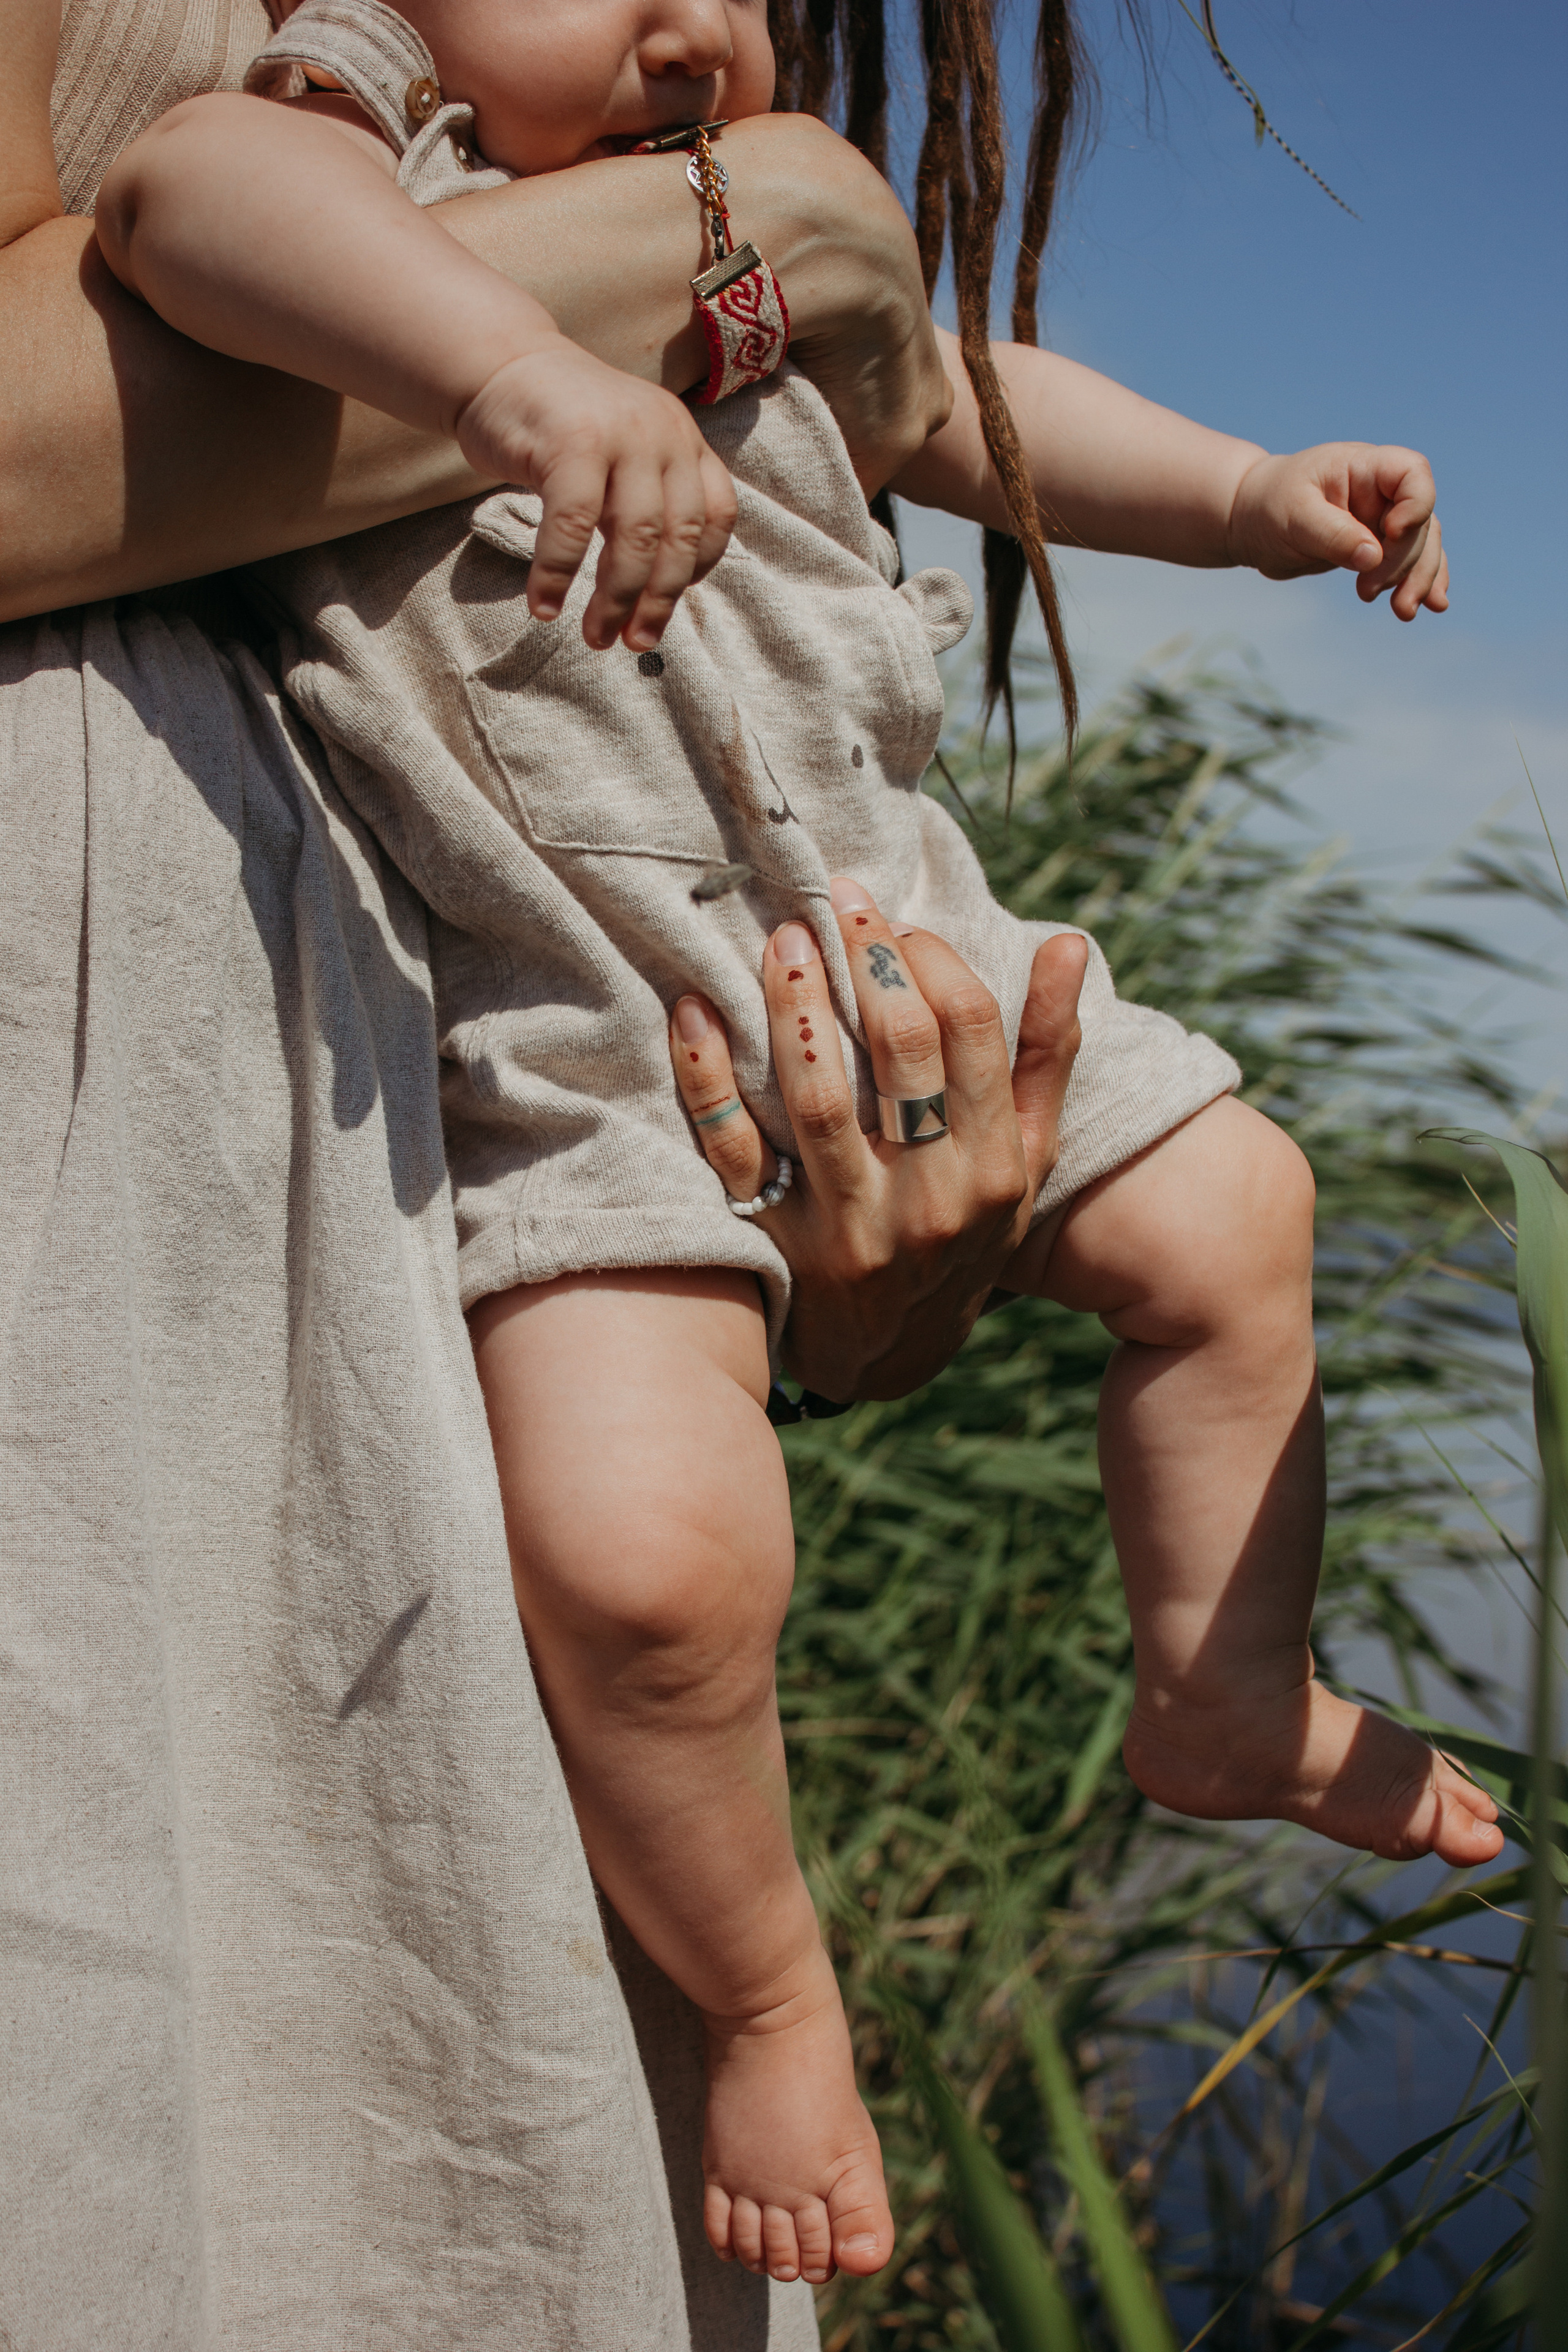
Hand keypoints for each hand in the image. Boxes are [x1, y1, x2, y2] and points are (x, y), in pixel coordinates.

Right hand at [455, 340, 736, 650]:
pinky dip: (558, 574)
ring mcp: (620, 435)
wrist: (500, 365)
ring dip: (616, 598)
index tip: (664, 604)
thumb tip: (655, 590)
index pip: (717, 516)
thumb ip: (648, 501)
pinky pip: (573, 526)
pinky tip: (543, 606)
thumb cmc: (560, 429)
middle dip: (657, 601)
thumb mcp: (625, 454)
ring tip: (597, 636)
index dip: (698, 570)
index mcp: (683, 439)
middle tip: (634, 643)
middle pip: (677, 536)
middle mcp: (663, 433)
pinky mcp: (572, 442)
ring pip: (634, 537)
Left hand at [667, 881, 1087, 1399]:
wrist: (892, 1355)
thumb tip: (1068, 945)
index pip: (970, 1032)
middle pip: (901, 1054)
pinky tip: (693, 1013)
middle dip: (868, 962)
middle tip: (835, 900)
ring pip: (817, 1097)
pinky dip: (706, 1078)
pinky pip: (732, 1150)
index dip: (932, 960)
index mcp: (992, 1167)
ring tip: (779, 939)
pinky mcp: (775, 1242)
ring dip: (794, 1007)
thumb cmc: (964, 1230)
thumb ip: (1044, 1057)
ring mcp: (849, 1226)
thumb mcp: (1024, 1160)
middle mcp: (927, 1200)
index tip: (898, 925)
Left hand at [1227, 443, 1448, 620]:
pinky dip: (1421, 581)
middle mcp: (1381, 491)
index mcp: (1364, 467)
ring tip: (1403, 612)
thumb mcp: (1294, 516)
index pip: (1412, 473)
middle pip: (1420, 521)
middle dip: (1403, 562)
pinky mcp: (1378, 547)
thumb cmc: (1269, 506)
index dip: (1415, 504)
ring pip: (1422, 546)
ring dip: (1418, 579)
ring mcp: (1383, 519)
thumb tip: (1373, 558)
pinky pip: (1412, 561)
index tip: (1392, 534)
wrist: (1253, 521)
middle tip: (1365, 593)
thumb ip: (1333, 534)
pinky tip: (1431, 605)